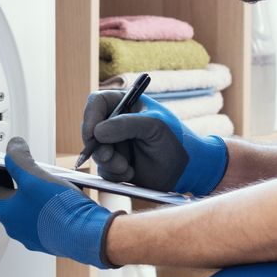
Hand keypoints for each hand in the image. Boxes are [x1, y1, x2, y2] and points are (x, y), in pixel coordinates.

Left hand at [0, 138, 117, 267]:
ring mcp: (32, 233)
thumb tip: (12, 146)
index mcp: (6, 212)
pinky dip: (39, 199)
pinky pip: (38, 214)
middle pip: (2, 195)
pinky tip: (52, 191)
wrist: (89, 237)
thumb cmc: (61, 211)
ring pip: (22, 204)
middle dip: (1, 176)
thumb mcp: (34, 176)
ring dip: (23, 187)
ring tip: (33, 172)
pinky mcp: (49, 236)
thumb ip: (18, 159)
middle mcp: (15, 225)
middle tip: (2, 161)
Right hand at [80, 91, 227, 194]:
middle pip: (90, 130)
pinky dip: (114, 174)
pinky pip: (103, 170)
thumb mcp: (154, 126)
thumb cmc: (175, 140)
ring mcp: (114, 144)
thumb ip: (126, 125)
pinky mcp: (115, 164)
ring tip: (127, 168)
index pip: (97, 103)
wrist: (186, 169)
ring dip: (109, 162)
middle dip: (98, 146)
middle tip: (109, 156)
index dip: (90, 117)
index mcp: (124, 104)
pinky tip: (131, 173)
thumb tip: (97, 132)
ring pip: (95, 153)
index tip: (91, 134)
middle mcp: (115, 123)